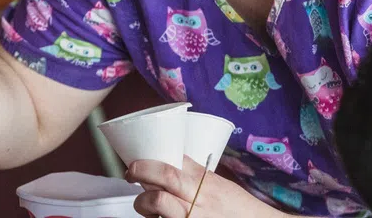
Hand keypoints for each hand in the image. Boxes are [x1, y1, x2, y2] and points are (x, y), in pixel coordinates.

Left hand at [126, 156, 286, 217]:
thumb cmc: (240, 211)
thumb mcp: (219, 188)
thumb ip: (196, 176)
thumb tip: (170, 163)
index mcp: (206, 182)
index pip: (176, 161)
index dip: (152, 159)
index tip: (138, 161)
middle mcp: (200, 198)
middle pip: (165, 175)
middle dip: (141, 170)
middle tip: (131, 173)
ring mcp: (194, 217)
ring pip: (159, 201)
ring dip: (144, 201)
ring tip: (144, 204)